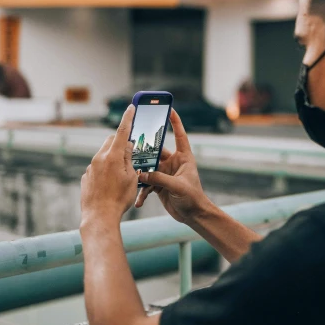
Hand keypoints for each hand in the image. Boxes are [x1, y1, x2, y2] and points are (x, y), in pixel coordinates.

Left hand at [80, 104, 138, 224]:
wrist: (99, 217)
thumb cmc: (119, 199)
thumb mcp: (132, 177)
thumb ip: (129, 158)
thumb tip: (126, 146)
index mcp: (112, 156)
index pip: (122, 132)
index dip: (128, 118)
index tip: (131, 107)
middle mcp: (99, 158)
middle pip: (111, 142)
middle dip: (120, 142)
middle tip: (130, 151)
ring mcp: (90, 168)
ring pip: (104, 155)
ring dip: (113, 158)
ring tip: (122, 174)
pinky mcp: (86, 177)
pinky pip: (97, 168)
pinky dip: (105, 170)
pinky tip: (111, 185)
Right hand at [135, 109, 212, 223]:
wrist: (193, 215)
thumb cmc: (193, 198)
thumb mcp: (178, 187)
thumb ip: (159, 179)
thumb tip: (142, 174)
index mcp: (183, 158)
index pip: (180, 135)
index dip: (175, 122)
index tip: (169, 109)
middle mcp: (173, 163)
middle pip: (157, 151)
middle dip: (145, 149)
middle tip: (132, 145)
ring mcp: (165, 173)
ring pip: (148, 167)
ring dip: (140, 172)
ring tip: (131, 174)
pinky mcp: (159, 185)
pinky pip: (147, 184)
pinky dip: (142, 191)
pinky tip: (138, 200)